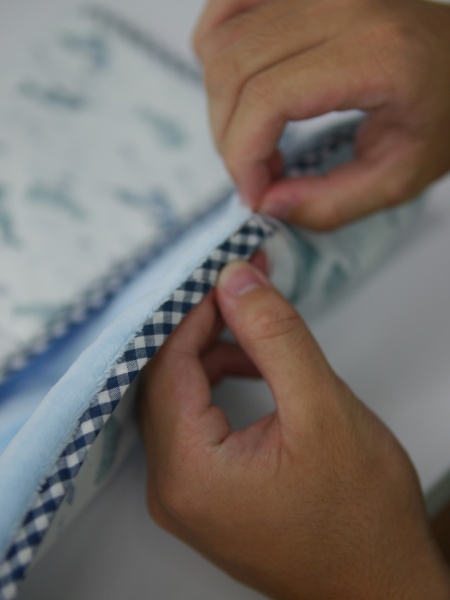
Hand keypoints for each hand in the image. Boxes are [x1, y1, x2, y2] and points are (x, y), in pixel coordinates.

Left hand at [139, 260, 449, 598]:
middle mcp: (170, 489)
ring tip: (260, 344)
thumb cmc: (361, 511)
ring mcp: (182, 497)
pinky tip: (255, 377)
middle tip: (244, 299)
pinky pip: (192, 426)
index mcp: (188, 471)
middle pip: (165, 383)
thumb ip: (274, 336)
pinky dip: (217, 390)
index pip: (167, 366)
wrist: (380, 583)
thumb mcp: (322, 407)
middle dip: (203, 332)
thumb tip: (233, 279)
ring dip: (212, 359)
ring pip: (178, 401)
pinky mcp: (201, 497)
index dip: (194, 313)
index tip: (227, 278)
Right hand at [193, 0, 449, 229]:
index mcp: (374, 55)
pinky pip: (226, 7)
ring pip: (221, 42)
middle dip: (228, 137)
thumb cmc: (440, 116)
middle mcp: (342, 5)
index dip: (243, 155)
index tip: (253, 193)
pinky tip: (240, 89)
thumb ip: (331, 204)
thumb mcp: (398, 179)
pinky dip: (216, 53)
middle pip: (234, 70)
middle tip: (254, 173)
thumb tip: (265, 202)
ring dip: (221, 103)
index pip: (268, 98)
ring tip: (253, 136)